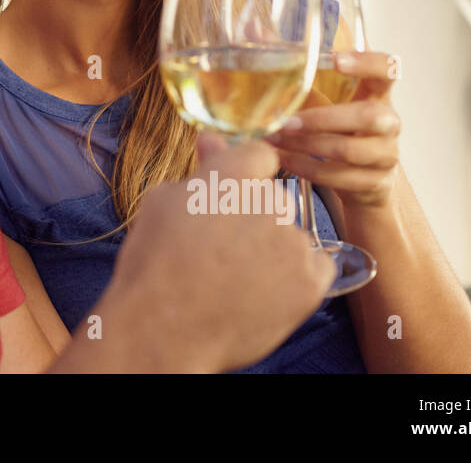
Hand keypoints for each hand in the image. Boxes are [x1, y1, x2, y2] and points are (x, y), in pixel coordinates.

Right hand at [102, 131, 334, 371]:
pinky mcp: (311, 281)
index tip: (230, 192)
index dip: (244, 173)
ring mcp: (294, 242)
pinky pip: (315, 264)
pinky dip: (296, 274)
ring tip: (234, 276)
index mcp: (233, 175)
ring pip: (290, 233)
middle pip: (272, 197)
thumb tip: (214, 141)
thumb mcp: (164, 202)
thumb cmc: (154, 264)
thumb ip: (201, 170)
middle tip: (220, 245)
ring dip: (271, 247)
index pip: (259, 154)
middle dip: (252, 214)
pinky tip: (263, 288)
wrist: (163, 329)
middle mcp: (270, 201)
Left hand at [267, 50, 400, 209]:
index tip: (337, 59)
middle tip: (288, 122)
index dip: (368, 63)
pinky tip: (285, 161)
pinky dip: (310, 169)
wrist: (362, 179)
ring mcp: (386, 154)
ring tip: (276, 141)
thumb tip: (255, 26)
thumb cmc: (337, 127)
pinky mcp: (375, 183)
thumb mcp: (319, 96)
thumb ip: (294, 67)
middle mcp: (389, 122)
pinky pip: (343, 178)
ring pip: (352, 150)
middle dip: (324, 118)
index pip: (389, 69)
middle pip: (369, 116)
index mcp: (377, 93)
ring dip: (309, 146)